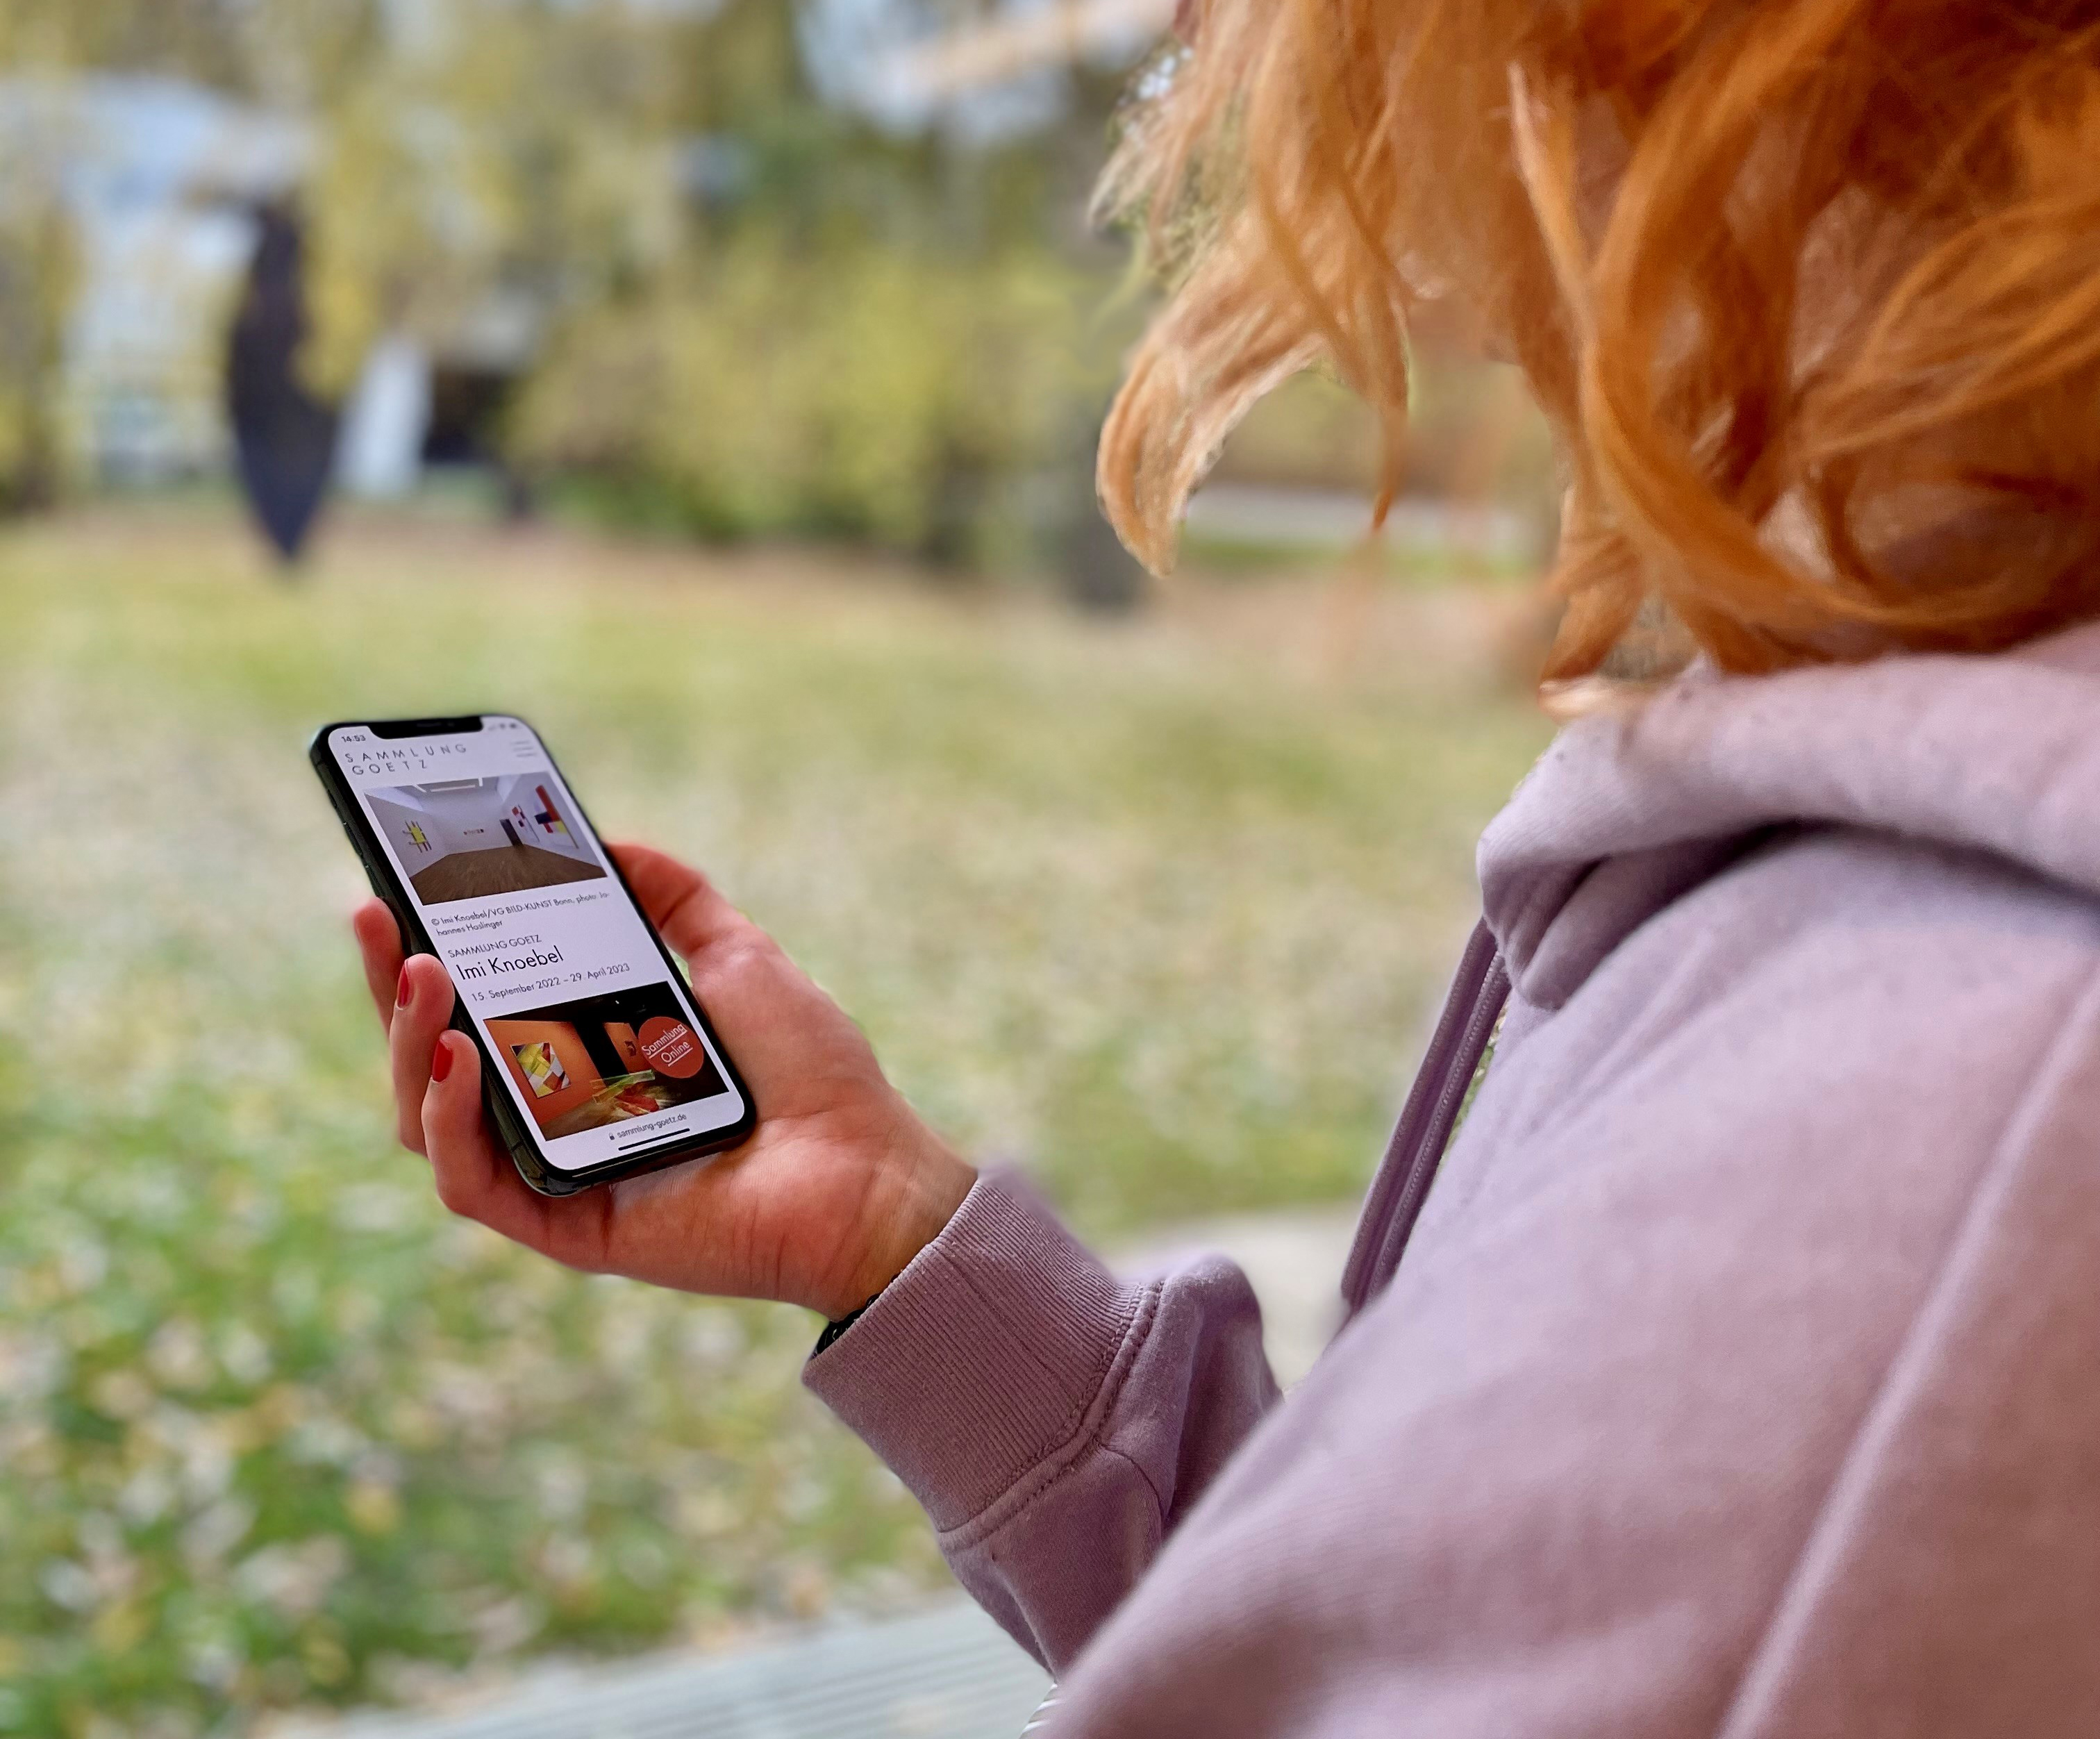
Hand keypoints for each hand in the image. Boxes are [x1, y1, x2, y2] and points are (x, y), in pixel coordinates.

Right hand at [351, 843, 974, 1319]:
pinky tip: (463, 1057)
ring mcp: (555, 1175)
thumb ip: (675, 899)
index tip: (396, 889)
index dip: (424, 954)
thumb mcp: (739, 958)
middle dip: (393, 989)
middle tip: (376, 915)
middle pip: (435, 1060)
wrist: (866, 1170)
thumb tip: (609, 843)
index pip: (477, 1008)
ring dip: (411, 1045)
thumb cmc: (812, 1075)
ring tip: (422, 973)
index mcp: (585, 1061)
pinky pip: (473, 1184)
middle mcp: (558, 1119)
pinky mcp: (567, 1227)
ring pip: (431, 1120)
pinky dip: (451, 1121)